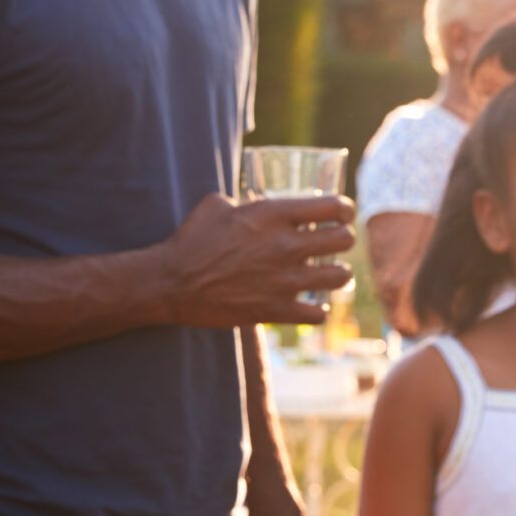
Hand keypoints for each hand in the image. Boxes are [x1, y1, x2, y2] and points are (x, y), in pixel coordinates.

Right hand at [161, 193, 354, 328]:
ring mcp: (283, 281)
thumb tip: (259, 201)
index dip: (345, 209)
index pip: (333, 207)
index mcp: (272, 215)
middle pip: (344, 240)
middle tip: (336, 243)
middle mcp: (285, 246)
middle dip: (344, 239)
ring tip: (331, 274)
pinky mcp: (275, 310)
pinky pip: (318, 314)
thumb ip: (246, 201)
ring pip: (340, 277)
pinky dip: (319, 310)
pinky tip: (312, 305)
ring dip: (339, 274)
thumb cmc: (191, 240)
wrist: (170, 284)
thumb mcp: (217, 204)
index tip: (342, 214)